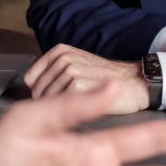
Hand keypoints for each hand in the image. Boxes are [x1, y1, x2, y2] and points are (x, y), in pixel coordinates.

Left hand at [23, 44, 148, 113]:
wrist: (135, 83)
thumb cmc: (107, 80)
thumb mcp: (79, 65)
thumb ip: (54, 74)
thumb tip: (32, 89)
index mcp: (60, 52)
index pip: (30, 79)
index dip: (39, 93)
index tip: (55, 99)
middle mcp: (63, 58)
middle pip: (36, 92)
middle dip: (48, 104)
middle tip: (71, 106)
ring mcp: (69, 70)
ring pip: (46, 100)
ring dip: (58, 111)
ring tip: (79, 107)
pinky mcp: (77, 84)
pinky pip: (60, 105)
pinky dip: (69, 113)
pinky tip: (84, 110)